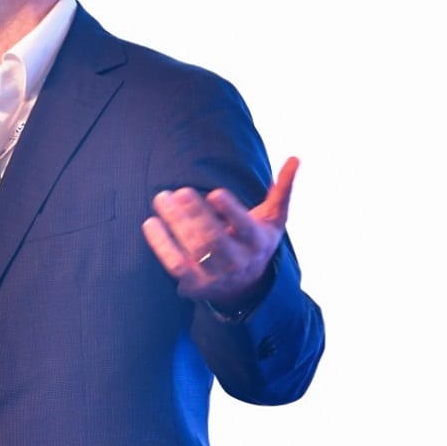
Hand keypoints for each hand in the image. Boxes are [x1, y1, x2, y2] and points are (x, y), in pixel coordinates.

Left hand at [141, 157, 298, 309]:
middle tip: (179, 191)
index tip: (214, 193)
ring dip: (175, 224)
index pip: (244, 226)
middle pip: (214, 238)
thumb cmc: (255, 241)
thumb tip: (295, 158)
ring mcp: (215, 275)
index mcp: (257, 241)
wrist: (246, 287)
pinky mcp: (195, 285)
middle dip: (195, 214)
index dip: (230, 211)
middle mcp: (237, 261)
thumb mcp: (273, 219)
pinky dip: (161, 245)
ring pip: (192, 250)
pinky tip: (151, 223)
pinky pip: (174, 265)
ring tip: (162, 199)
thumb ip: (282, 190)